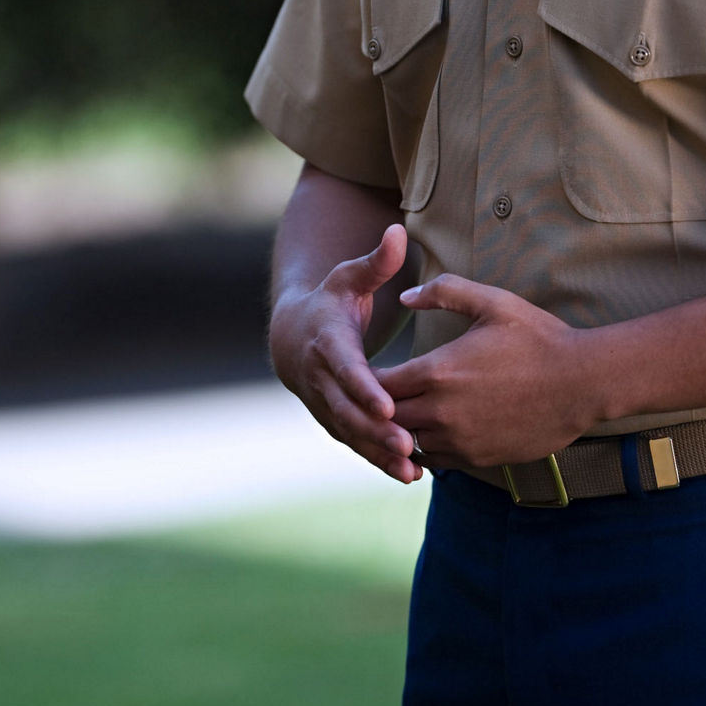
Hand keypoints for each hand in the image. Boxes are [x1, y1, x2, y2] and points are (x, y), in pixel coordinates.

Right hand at [269, 223, 423, 484]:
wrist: (294, 337)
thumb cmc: (331, 300)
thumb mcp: (350, 277)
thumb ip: (377, 261)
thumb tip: (397, 230)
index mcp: (327, 341)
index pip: (345, 368)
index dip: (363, 388)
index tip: (386, 405)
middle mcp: (322, 378)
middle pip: (347, 409)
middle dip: (375, 430)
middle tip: (406, 444)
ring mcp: (325, 404)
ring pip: (351, 434)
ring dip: (378, 453)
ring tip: (412, 470)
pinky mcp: (334, 421)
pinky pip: (355, 444)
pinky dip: (377, 460)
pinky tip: (410, 475)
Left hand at [376, 275, 599, 469]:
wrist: (582, 383)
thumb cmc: (538, 337)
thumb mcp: (493, 302)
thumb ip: (444, 292)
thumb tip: (404, 296)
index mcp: (439, 370)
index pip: (379, 383)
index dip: (370, 378)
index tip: (369, 369)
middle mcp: (442, 412)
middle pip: (387, 417)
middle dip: (380, 406)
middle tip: (378, 395)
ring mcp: (460, 440)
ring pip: (408, 441)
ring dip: (404, 428)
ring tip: (404, 412)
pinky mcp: (477, 458)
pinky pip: (436, 459)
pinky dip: (429, 444)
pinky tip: (437, 426)